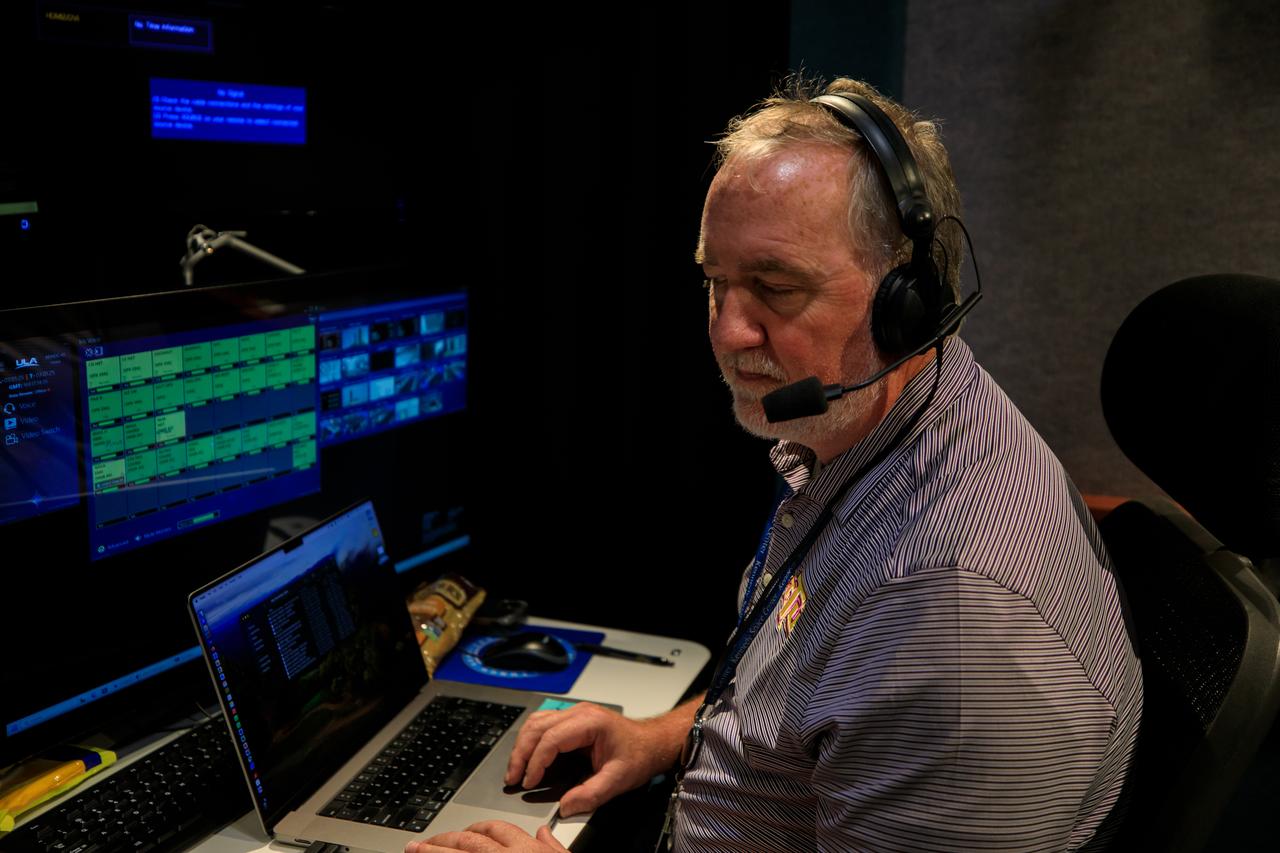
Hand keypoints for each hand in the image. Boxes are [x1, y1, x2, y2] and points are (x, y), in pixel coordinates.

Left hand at [405, 820, 566, 851]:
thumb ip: (552, 848)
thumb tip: (544, 833)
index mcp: (527, 851)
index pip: (496, 829)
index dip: (475, 828)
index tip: (462, 833)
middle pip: (469, 841)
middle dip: (444, 839)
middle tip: (424, 841)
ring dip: (432, 852)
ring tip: (414, 851)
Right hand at [505, 701, 690, 816]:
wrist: (653, 742)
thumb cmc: (639, 754)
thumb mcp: (618, 780)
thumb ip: (591, 794)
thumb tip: (566, 806)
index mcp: (590, 722)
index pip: (551, 738)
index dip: (536, 761)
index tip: (529, 782)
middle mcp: (579, 712)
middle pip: (537, 726)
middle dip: (521, 753)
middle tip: (513, 778)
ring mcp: (575, 713)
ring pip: (536, 722)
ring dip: (522, 745)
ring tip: (516, 770)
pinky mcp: (572, 719)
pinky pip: (543, 724)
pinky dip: (531, 740)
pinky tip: (528, 758)